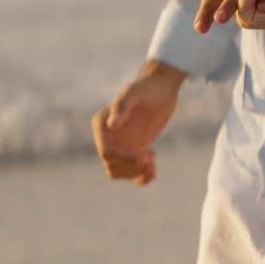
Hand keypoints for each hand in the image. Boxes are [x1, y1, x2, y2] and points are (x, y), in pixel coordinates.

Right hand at [92, 59, 182, 185]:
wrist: (163, 89)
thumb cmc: (148, 87)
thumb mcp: (136, 93)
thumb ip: (122, 106)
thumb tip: (111, 125)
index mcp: (101, 124)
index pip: (107, 152)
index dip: (123, 159)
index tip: (144, 156)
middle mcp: (107, 136)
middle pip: (112, 164)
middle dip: (131, 168)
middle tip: (152, 161)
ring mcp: (119, 144)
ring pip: (120, 171)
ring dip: (136, 174)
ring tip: (154, 167)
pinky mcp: (132, 150)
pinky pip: (131, 170)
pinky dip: (140, 176)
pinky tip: (154, 171)